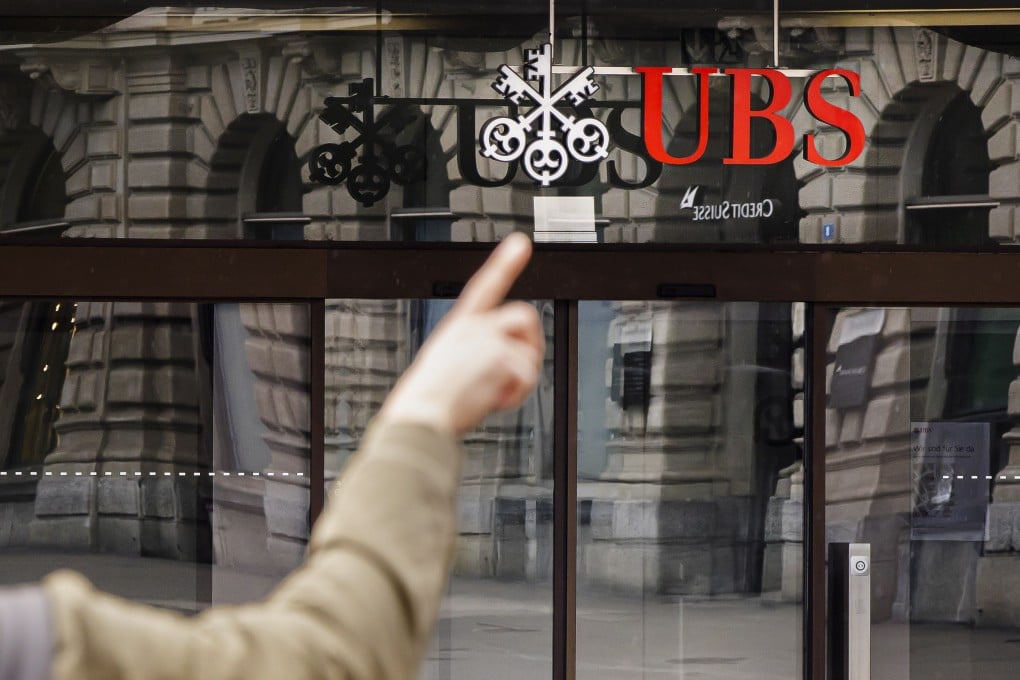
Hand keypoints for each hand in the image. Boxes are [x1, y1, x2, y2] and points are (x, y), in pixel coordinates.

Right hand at [377, 233, 543, 435]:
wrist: (422, 415)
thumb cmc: (429, 400)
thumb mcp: (447, 366)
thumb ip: (476, 354)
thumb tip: (507, 365)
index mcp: (458, 326)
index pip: (484, 286)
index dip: (504, 263)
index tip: (521, 243)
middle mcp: (473, 326)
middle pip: (524, 317)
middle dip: (531, 344)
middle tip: (519, 371)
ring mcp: (487, 339)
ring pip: (529, 352)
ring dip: (522, 377)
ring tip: (496, 393)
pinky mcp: (500, 357)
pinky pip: (527, 377)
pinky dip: (515, 396)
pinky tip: (494, 401)